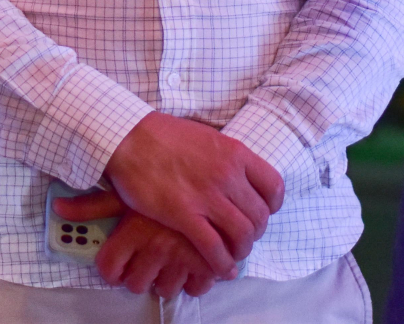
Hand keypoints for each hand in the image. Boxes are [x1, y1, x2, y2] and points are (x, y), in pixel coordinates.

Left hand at [55, 192, 222, 298]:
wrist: (212, 169)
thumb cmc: (161, 178)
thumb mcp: (126, 190)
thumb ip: (93, 205)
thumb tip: (58, 207)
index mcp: (133, 231)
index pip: (110, 270)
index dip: (113, 271)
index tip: (119, 266)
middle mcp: (155, 248)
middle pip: (136, 284)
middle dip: (140, 275)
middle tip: (147, 260)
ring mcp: (182, 257)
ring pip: (165, 288)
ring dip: (166, 278)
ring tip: (170, 259)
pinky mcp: (207, 262)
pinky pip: (194, 288)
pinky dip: (194, 280)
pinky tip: (191, 263)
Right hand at [99, 113, 284, 277]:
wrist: (130, 137)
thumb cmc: (164, 135)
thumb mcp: (206, 137)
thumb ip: (226, 157)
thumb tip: (236, 174)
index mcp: (236, 153)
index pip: (274, 187)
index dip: (271, 206)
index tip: (262, 213)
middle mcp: (228, 175)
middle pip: (260, 216)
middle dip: (255, 233)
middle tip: (242, 238)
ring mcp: (207, 196)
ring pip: (242, 235)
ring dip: (240, 250)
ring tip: (232, 255)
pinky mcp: (184, 215)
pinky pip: (213, 248)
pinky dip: (221, 263)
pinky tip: (220, 269)